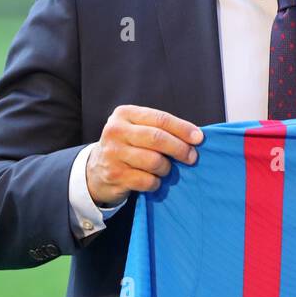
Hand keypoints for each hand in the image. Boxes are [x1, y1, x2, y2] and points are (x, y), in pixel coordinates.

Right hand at [86, 105, 203, 204]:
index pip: (160, 119)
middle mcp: (116, 131)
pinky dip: (156, 182)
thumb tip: (195, 137)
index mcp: (125, 114)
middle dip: (180, 149)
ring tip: (165, 169)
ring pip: (154, 161)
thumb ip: (160, 128)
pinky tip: (153, 180)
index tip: (199, 138)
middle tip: (192, 157)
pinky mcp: (114, 175)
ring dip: (167, 168)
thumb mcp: (137, 129)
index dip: (183, 129)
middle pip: (157, 138)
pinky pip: (147, 180)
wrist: (96, 171)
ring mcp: (113, 154)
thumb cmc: (127, 147)